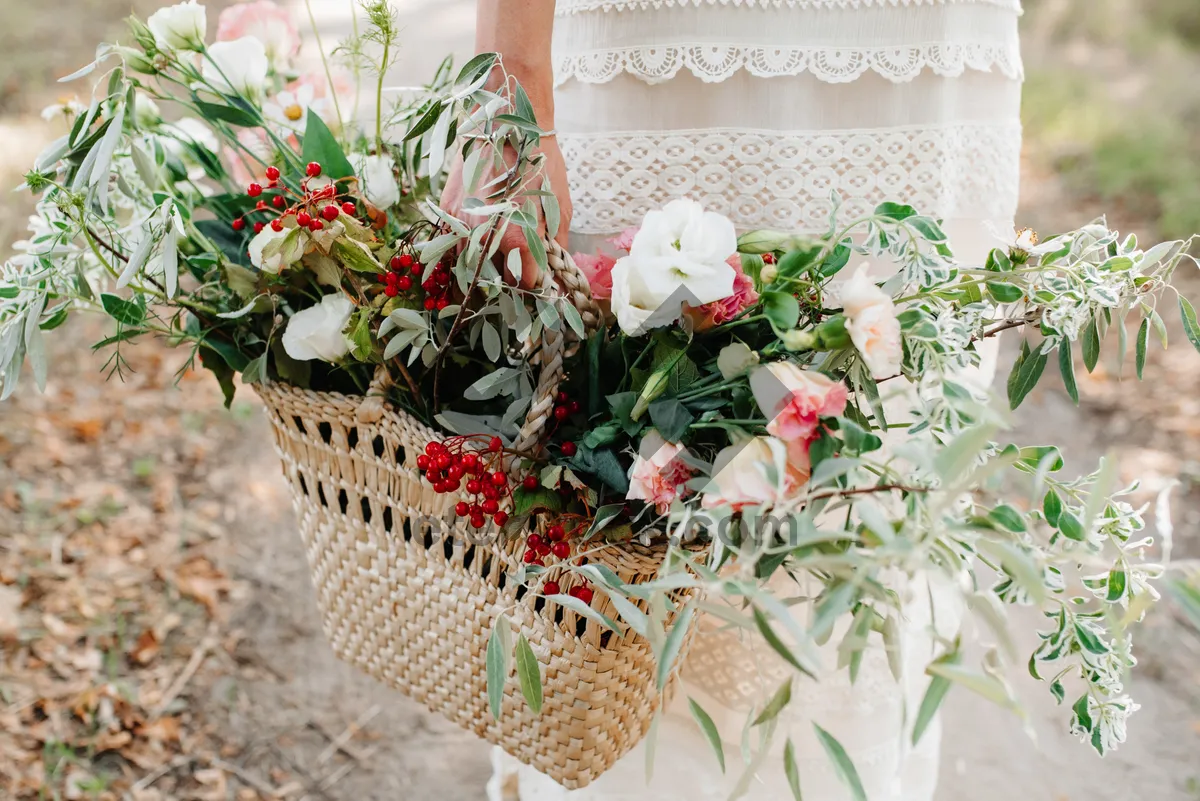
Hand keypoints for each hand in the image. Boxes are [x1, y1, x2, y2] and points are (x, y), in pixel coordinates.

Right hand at [441, 135, 572, 288]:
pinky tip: (475, 254)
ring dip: (482, 275)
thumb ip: (557, 245)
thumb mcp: (560, 206)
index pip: (525, 284)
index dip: (534, 287)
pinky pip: (450, 248)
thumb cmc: (539, 162)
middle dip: (508, 285)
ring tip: (495, 271)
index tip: (539, 284)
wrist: (506, 121)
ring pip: (468, 269)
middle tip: (519, 278)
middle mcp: (486, 237)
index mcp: (518, 238)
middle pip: (495, 282)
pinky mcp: (447, 211)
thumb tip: (555, 273)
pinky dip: (461, 257)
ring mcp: (462, 225)